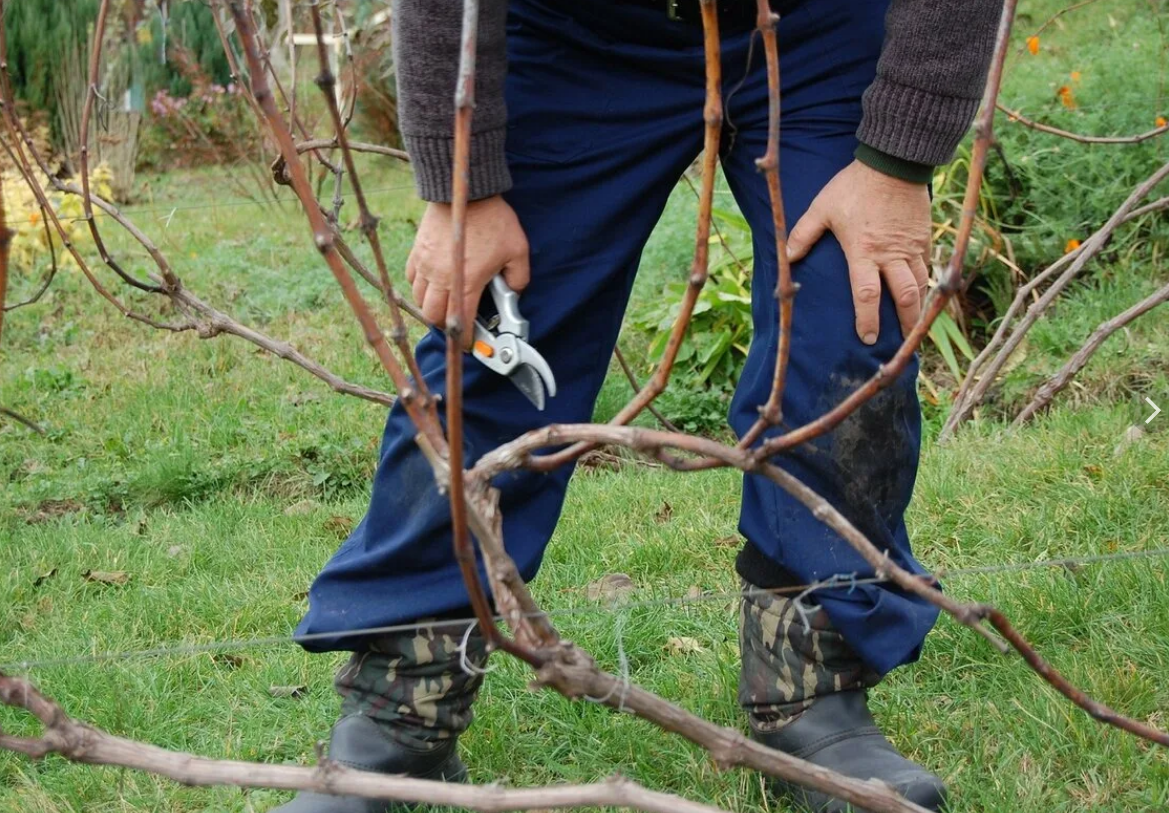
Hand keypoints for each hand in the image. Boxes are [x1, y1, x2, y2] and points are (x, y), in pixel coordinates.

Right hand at [406, 195, 529, 346]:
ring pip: (420, 301)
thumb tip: (513, 292)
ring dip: (432, 308)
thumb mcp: (517, 250)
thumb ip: (519, 278)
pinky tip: (432, 284)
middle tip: (459, 323)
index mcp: (467, 283)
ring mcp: (426, 265)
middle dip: (447, 326)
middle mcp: (442, 279)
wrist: (464, 190)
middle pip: (434, 317)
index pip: (461, 324)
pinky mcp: (417, 252)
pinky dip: (420, 288)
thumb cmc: (493, 219)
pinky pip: (412, 280)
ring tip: (446, 304)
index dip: (465, 339)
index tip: (470, 343)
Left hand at [787, 160, 931, 343]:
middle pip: (904, 297)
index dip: (867, 319)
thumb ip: (804, 234)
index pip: (866, 295)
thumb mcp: (822, 208)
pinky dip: (926, 281)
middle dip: (905, 323)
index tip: (867, 338)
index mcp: (864, 252)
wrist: (893, 162)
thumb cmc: (854, 186)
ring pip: (921, 284)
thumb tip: (786, 256)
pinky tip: (923, 292)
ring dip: (919, 307)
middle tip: (903, 342)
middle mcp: (891, 255)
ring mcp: (911, 246)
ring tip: (916, 324)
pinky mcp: (924, 237)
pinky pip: (927, 264)